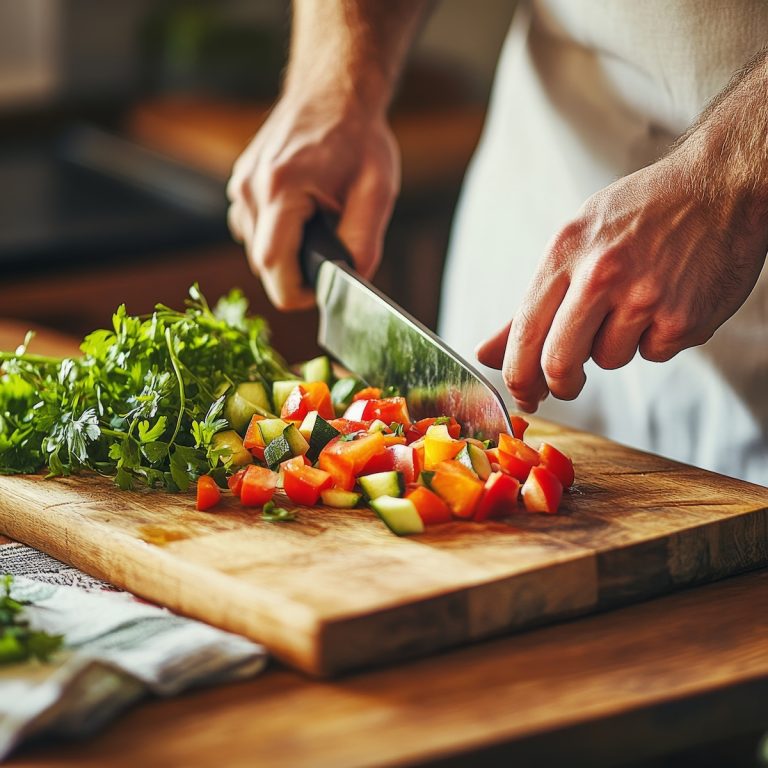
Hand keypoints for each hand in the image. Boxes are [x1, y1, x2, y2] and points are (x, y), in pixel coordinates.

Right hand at [227, 90, 399, 308]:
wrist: (333, 92)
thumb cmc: (358, 138)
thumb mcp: (376, 192)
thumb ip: (364, 244)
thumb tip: (351, 281)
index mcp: (281, 190)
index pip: (274, 270)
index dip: (300, 293)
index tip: (325, 289)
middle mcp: (250, 189)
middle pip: (264, 265)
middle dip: (298, 272)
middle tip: (331, 250)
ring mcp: (240, 185)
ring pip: (257, 249)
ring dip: (287, 252)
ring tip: (318, 225)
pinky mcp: (240, 183)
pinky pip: (252, 229)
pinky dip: (276, 234)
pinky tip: (301, 214)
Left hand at [476, 152, 767, 411]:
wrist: (720, 184)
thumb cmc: (638, 215)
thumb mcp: (575, 242)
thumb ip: (530, 306)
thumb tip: (485, 354)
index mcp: (565, 253)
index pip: (524, 332)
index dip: (517, 376)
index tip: (522, 395)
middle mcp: (601, 274)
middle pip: (559, 363)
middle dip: (559, 385)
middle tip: (567, 384)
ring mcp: (645, 297)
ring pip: (608, 360)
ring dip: (615, 347)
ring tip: (636, 303)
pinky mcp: (684, 317)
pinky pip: (653, 354)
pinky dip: (656, 340)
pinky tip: (668, 301)